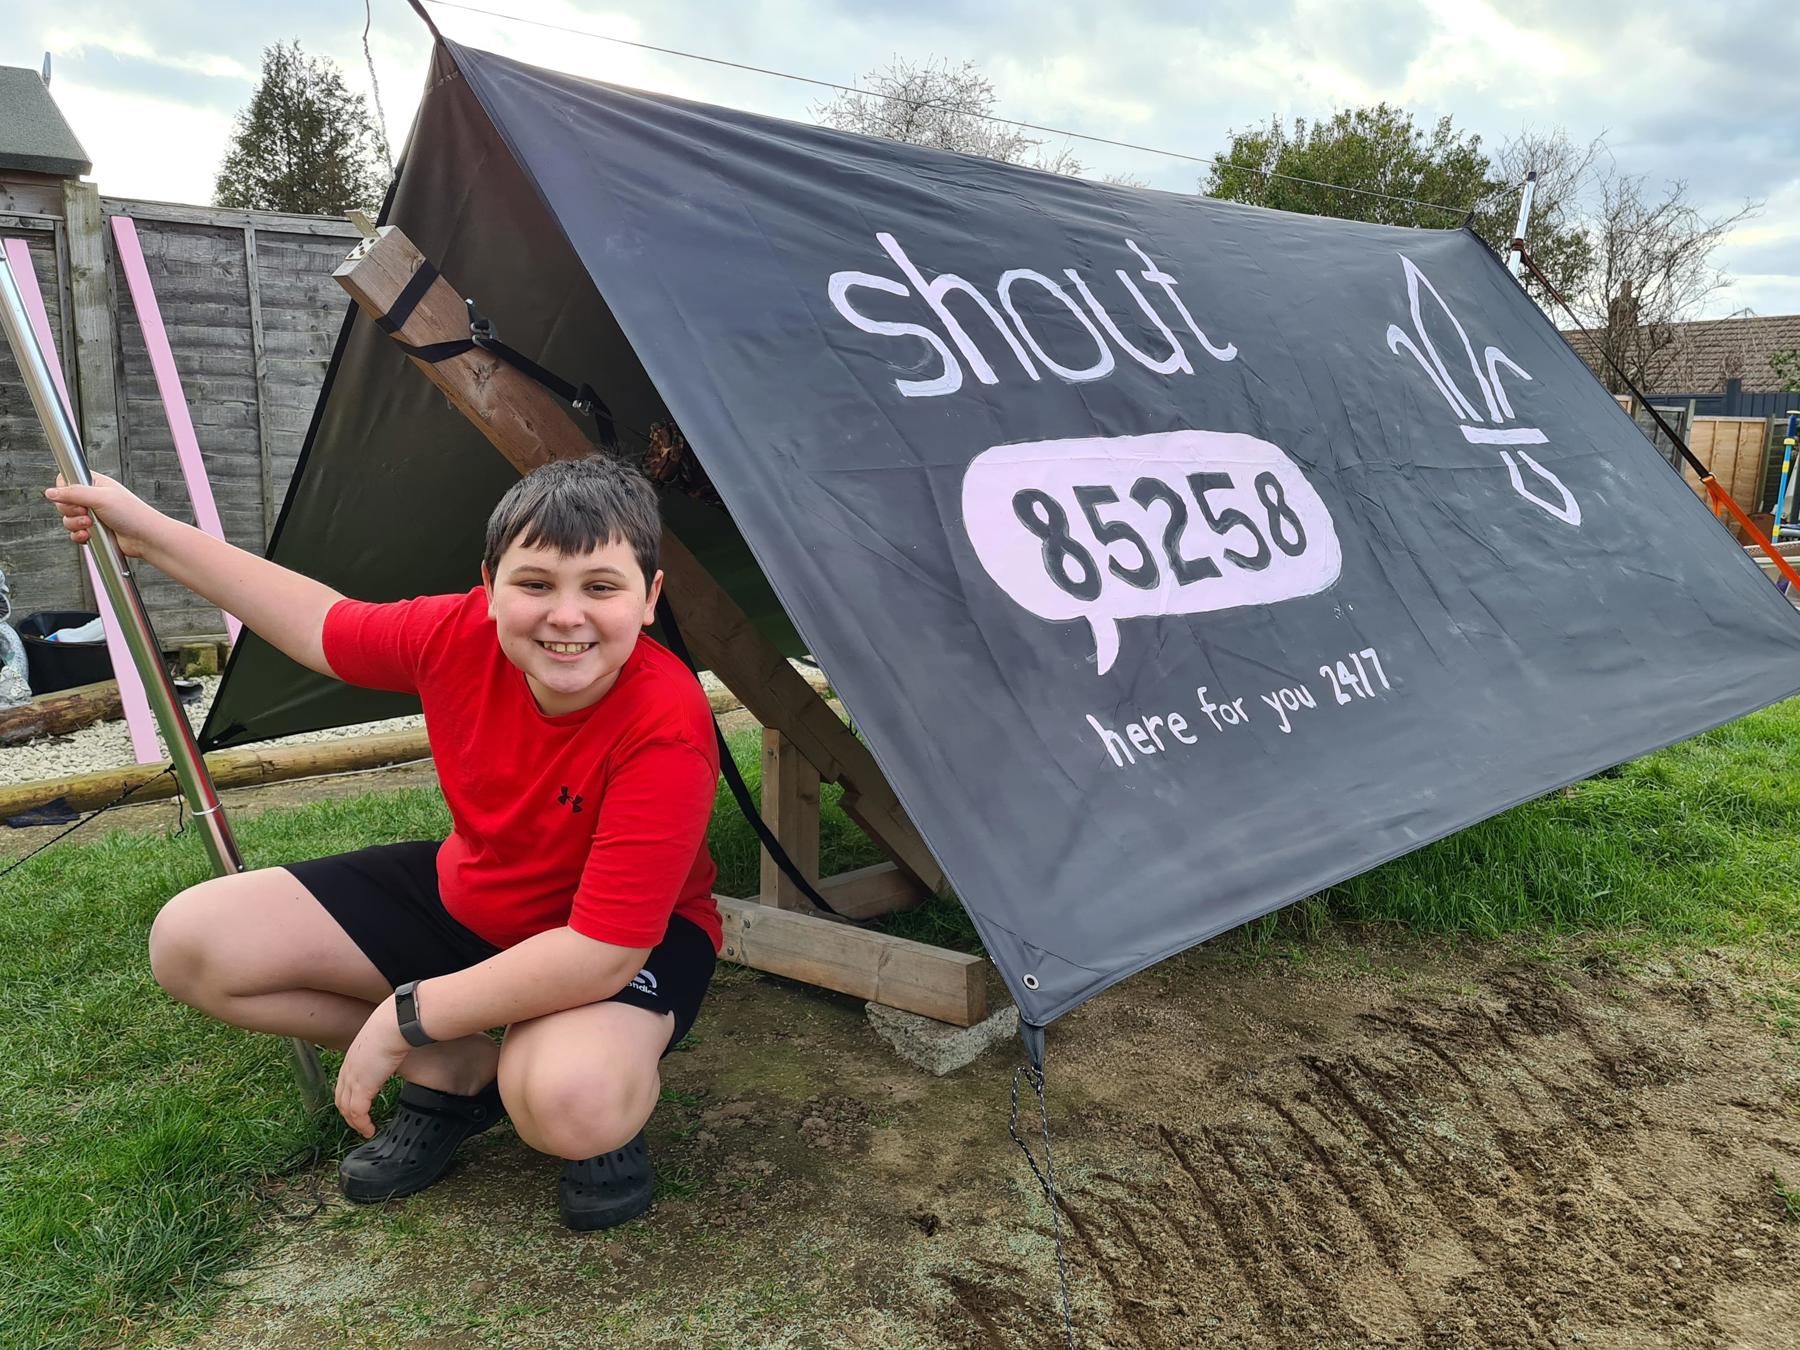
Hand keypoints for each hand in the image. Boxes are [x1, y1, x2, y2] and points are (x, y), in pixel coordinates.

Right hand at [43, 473, 163, 558]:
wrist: (146, 538)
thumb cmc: (132, 514)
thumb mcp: (100, 497)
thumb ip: (73, 493)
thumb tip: (50, 492)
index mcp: (95, 484)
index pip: (67, 481)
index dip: (65, 490)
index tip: (74, 498)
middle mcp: (92, 499)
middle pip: (64, 502)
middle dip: (71, 511)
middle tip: (86, 513)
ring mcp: (93, 516)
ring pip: (68, 519)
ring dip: (75, 524)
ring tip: (91, 525)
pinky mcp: (94, 531)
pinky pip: (75, 533)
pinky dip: (79, 536)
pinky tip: (89, 536)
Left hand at [336, 995, 411, 1138]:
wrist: (395, 1025)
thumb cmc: (395, 1025)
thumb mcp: (385, 1039)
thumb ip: (385, 1049)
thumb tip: (397, 1050)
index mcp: (353, 1057)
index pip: (344, 1083)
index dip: (349, 1097)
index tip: (358, 1106)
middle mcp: (348, 1069)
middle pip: (341, 1098)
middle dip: (348, 1114)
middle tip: (359, 1124)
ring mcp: (353, 1079)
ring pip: (346, 1109)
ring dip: (355, 1123)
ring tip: (365, 1130)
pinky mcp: (362, 1088)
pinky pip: (357, 1113)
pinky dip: (362, 1124)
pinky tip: (369, 1129)